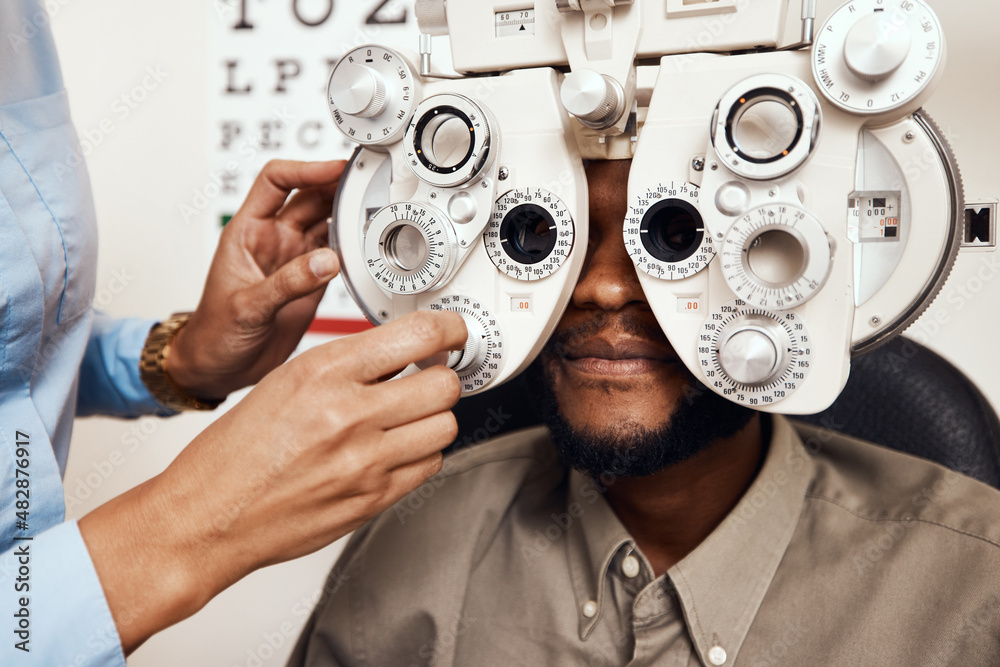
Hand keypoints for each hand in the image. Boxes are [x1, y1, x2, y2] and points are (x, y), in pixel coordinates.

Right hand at [79, 310, 467, 653]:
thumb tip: (402, 351)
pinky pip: (429, 466)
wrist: (209, 515)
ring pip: (446, 426)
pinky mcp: (373, 499)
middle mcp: (349, 414)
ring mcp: (365, 461)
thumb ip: (348, 364)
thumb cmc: (237, 451)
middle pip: (444, 384)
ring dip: (435, 417)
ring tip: (412, 415)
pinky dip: (422, 453)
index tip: (453, 332)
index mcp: (324, 373)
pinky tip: (398, 448)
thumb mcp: (287, 381)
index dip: (449, 331)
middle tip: (430, 375)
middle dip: (442, 376)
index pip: (418, 336)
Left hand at [167, 159, 346, 400]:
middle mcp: (273, 240)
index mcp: (247, 232)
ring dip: (349, 215)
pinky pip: (338, 253)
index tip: (335, 170)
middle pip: (310, 197)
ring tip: (374, 211)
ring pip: (327, 222)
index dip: (307, 169)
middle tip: (367, 185)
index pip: (276, 181)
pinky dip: (354, 248)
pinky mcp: (311, 281)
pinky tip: (367, 247)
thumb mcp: (246, 308)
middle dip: (338, 187)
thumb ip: (287, 284)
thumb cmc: (212, 334)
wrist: (218, 368)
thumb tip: (326, 261)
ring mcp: (294, 259)